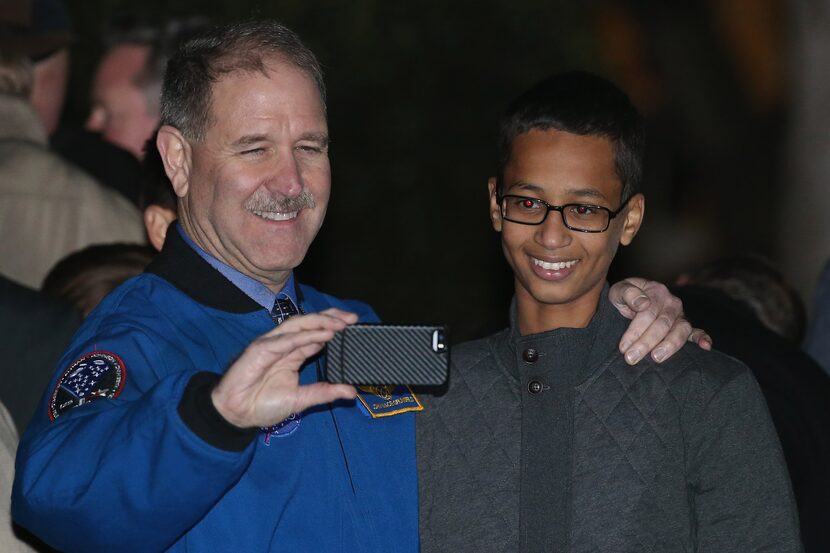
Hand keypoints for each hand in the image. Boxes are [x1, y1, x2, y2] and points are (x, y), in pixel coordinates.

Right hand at [210, 308, 357, 427]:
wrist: (235, 414)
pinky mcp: (260, 349)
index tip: (354, 325)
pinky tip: (323, 334)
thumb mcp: (301, 400)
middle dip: (331, 318)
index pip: (316, 333)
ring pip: (298, 325)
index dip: (334, 326)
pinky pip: (286, 340)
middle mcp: (284, 345)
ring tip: (340, 323)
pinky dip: (305, 335)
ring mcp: (272, 345)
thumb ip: (325, 393)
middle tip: (353, 319)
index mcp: (293, 354)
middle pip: (309, 323)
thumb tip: (351, 392)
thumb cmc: (262, 405)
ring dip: (320, 322)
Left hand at [609, 277, 711, 364]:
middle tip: (631, 358)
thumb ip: (628, 294)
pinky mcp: (685, 326)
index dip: (635, 331)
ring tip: (656, 358)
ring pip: (680, 330)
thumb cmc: (624, 297)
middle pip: (662, 325)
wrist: (630, 300)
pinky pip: (696, 332)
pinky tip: (705, 347)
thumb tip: (642, 304)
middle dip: (646, 343)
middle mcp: (672, 302)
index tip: (623, 347)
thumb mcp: (619, 290)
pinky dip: (702, 338)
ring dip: (669, 346)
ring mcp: (680, 315)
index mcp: (656, 291)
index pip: (647, 314)